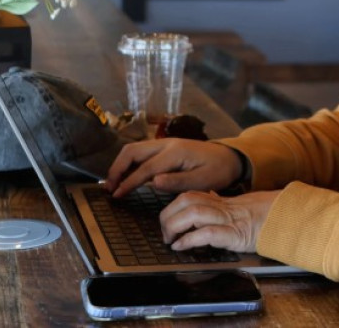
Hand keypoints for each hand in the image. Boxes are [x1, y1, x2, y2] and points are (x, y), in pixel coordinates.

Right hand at [104, 139, 241, 197]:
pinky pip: (142, 153)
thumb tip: (154, 182)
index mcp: (176, 152)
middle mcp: (167, 144)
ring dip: (121, 165)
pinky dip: (130, 163)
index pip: (145, 168)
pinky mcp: (166, 147)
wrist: (230, 157)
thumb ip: (179, 181)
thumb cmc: (219, 170)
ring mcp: (165, 143)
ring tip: (113, 184)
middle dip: (117, 169)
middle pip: (132, 151)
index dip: (129, 182)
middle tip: (109, 188)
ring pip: (135, 150)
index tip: (116, 195)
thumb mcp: (204, 180)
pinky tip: (127, 177)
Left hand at [161, 190, 280, 253]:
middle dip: (168, 216)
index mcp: (218, 201)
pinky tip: (182, 247)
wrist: (281, 219)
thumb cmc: (258, 216)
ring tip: (170, 240)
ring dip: (174, 226)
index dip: (171, 207)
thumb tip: (206, 198)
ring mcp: (227, 219)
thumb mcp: (235, 206)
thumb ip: (218, 203)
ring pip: (193, 213)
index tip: (166, 221)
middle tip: (165, 233)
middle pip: (185, 201)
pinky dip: (189, 240)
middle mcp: (220, 207)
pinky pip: (207, 233)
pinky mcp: (233, 234)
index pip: (187, 195)